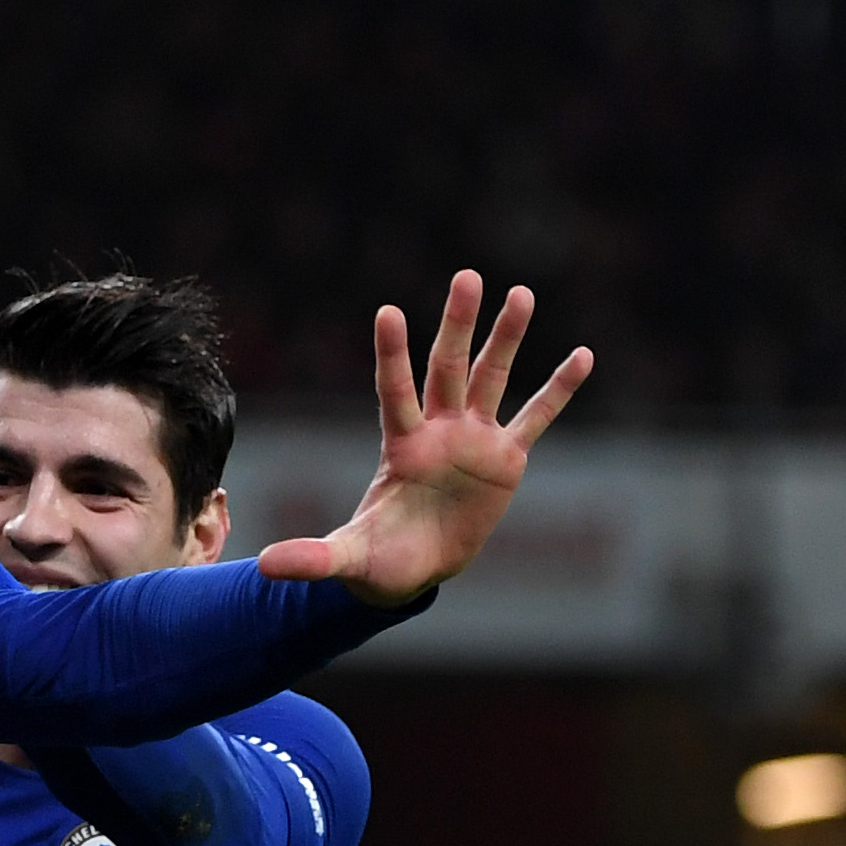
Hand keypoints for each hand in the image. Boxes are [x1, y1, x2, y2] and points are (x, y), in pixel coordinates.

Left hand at [257, 271, 594, 607]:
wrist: (415, 568)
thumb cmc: (377, 559)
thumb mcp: (346, 560)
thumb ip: (312, 558)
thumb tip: (262, 566)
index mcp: (400, 447)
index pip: (394, 392)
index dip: (392, 355)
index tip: (387, 312)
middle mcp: (437, 431)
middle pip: (448, 368)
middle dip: (458, 325)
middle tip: (467, 276)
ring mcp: (473, 440)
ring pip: (492, 378)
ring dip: (507, 338)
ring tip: (520, 292)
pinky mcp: (506, 459)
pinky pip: (535, 418)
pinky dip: (558, 390)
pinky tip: (582, 355)